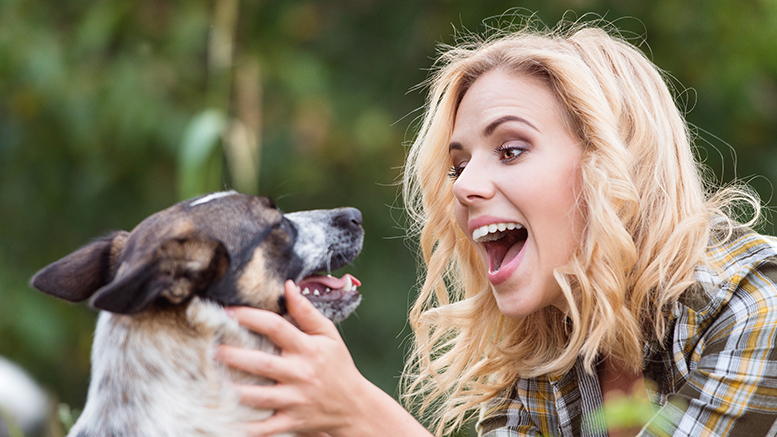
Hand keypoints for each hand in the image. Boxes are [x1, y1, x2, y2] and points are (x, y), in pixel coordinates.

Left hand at [218, 280, 367, 436]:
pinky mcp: (292, 420)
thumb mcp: (329, 335)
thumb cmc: (338, 366)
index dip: (250, 317)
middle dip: (233, 355)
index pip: (275, 327)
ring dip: (234, 390)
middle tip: (210, 348)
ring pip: (259, 396)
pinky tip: (226, 421)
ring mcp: (295, 399)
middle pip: (261, 363)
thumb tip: (288, 286)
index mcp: (307, 348)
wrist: (354, 406)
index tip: (227, 311)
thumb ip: (307, 312)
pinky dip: (247, 428)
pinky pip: (266, 427)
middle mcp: (300, 373)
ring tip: (211, 380)